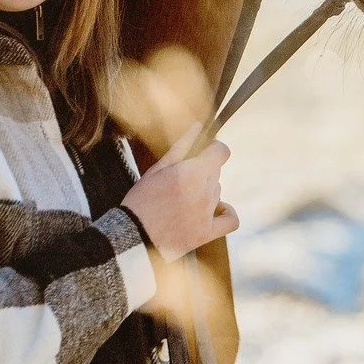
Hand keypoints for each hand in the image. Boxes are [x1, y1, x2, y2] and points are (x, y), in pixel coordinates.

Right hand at [122, 123, 238, 262]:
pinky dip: (225, 211)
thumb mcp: (157, 169)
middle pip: (215, 172)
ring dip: (204, 190)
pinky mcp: (207, 233)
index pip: (222, 151)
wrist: (133, 237)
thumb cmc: (141, 200)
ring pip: (217, 191)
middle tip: (178, 180)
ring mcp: (208, 214)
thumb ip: (181, 146)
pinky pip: (230, 219)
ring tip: (180, 199)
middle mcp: (205, 192)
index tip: (203, 152)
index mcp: (193, 172)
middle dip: (201, 170)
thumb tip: (197, 125)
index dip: (213, 148)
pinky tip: (214, 209)